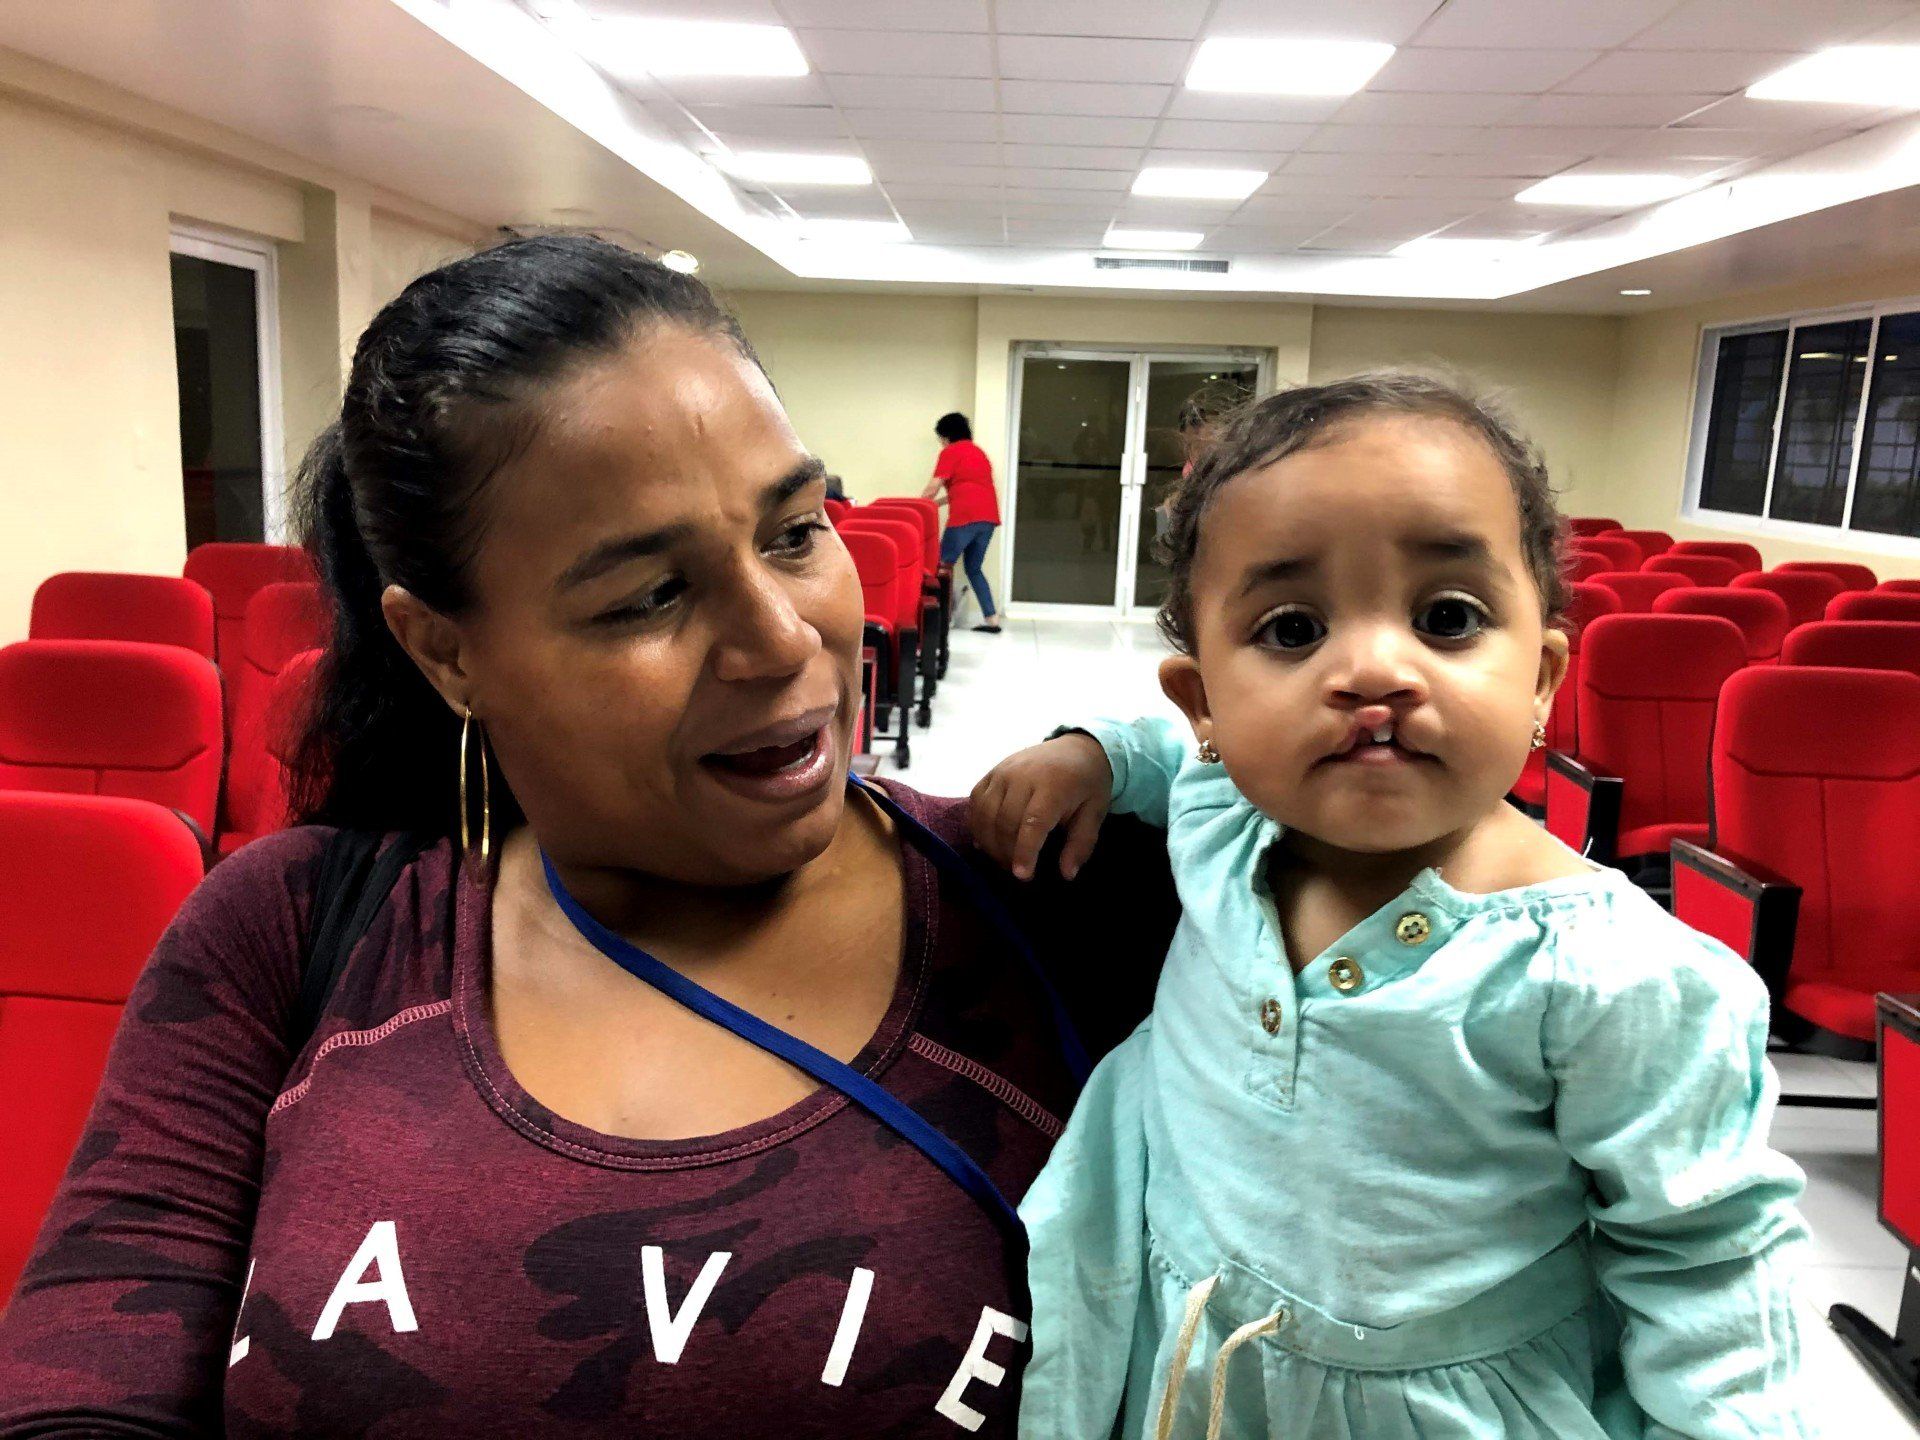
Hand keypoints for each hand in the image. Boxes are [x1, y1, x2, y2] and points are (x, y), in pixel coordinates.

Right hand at [970, 732, 1112, 881]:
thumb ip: (1081, 844)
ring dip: (989, 842)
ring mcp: (1003, 771)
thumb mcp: (1095, 813)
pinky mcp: (992, 771)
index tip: (1023, 876)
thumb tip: (1067, 874)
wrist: (1077, 747)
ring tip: (1002, 859)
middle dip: (1007, 853)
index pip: (1032, 823)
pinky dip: (976, 824)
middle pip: (1004, 822)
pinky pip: (976, 800)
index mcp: (1054, 785)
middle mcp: (1023, 775)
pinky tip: (986, 841)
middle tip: (1017, 871)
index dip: (1024, 852)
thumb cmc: (1087, 785)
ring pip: (985, 813)